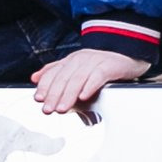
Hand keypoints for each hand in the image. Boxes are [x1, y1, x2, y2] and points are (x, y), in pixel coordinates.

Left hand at [31, 48, 150, 118]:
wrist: (126, 52)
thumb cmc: (100, 65)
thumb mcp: (75, 68)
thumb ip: (55, 73)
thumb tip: (34, 78)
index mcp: (70, 61)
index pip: (53, 73)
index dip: (44, 86)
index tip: (38, 99)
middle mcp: (80, 59)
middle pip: (63, 77)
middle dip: (54, 94)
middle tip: (48, 109)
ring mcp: (94, 61)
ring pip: (78, 79)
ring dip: (68, 95)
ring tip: (62, 108)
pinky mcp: (109, 65)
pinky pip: (98, 76)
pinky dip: (90, 86)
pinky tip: (84, 96)